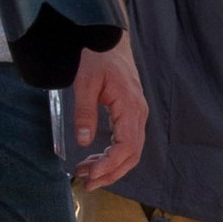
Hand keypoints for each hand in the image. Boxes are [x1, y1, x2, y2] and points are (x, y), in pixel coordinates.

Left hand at [69, 38, 148, 188]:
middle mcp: (139, 114)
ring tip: (87, 173)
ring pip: (131, 152)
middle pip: (132, 155)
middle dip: (110, 173)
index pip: (127, 147)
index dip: (110, 165)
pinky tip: (96, 159)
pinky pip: (128, 142)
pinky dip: (113, 156)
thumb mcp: (85, 82)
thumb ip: (84, 112)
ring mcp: (137, 114)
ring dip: (111, 167)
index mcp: (130, 107)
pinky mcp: (131, 114)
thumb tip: (84, 142)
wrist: (109, 38)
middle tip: (86, 183)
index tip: (90, 174)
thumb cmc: (98, 57)